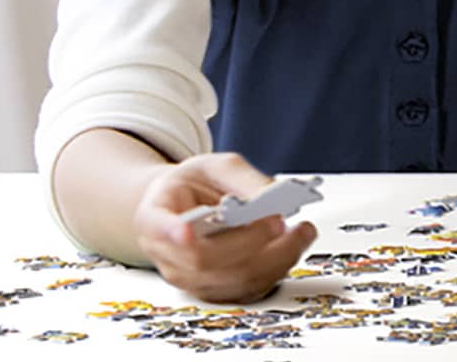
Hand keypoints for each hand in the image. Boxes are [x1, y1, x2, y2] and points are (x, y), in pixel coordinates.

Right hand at [132, 153, 317, 302]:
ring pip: (232, 280)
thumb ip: (242, 178)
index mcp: (154, 216)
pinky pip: (248, 290)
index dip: (171, 232)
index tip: (185, 231)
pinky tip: (293, 246)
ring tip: (301, 231)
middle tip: (280, 220)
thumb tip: (273, 195)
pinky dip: (277, 269)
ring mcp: (190, 278)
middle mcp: (167, 254)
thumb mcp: (215, 166)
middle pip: (205, 259)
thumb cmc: (195, 185)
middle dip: (250, 240)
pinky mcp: (215, 290)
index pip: (158, 228)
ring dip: (274, 258)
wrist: (186, 206)